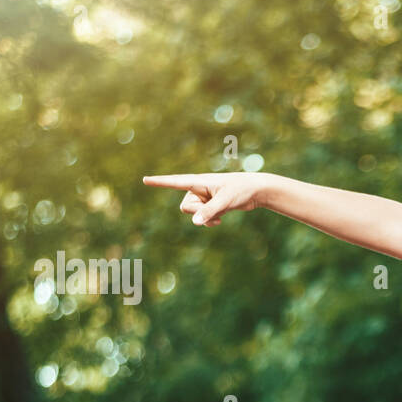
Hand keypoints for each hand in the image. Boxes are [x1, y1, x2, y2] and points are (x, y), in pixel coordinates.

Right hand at [141, 172, 271, 225]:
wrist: (257, 191)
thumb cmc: (242, 190)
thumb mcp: (225, 201)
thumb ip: (209, 211)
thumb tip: (195, 222)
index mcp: (199, 181)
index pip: (175, 181)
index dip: (160, 182)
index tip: (145, 180)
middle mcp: (199, 189)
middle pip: (185, 206)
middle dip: (197, 212)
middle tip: (216, 208)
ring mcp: (204, 198)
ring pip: (193, 213)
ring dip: (205, 218)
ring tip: (221, 213)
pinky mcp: (211, 205)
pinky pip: (201, 218)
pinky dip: (209, 221)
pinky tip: (220, 219)